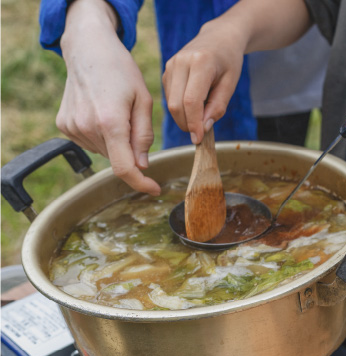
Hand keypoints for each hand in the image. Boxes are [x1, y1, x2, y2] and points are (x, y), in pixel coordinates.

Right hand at [58, 0, 158, 194]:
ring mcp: (73, 127)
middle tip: (134, 124)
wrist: (88, 50)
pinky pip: (92, 143)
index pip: (124, 168)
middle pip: (117, 159)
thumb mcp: (144, 101)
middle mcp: (88, 128)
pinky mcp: (65, 125)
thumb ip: (143, 136)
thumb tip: (142, 165)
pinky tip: (102, 113)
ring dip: (117, 143)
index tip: (154, 188)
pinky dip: (102, 136)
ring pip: (105, 152)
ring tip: (116, 113)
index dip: (141, 183)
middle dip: (131, 152)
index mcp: (110, 122)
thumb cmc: (121, 71)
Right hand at [162, 19, 245, 144]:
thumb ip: (217, 107)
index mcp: (200, 63)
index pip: (191, 101)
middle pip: (176, 105)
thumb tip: (203, 128)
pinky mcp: (166, 71)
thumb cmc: (229, 61)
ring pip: (170, 103)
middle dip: (187, 124)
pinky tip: (195, 104)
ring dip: (184, 117)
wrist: (219, 37)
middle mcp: (181, 62)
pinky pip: (170, 98)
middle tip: (200, 133)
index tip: (198, 138)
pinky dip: (181, 108)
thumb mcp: (230, 84)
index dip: (193, 123)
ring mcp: (171, 65)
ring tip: (202, 114)